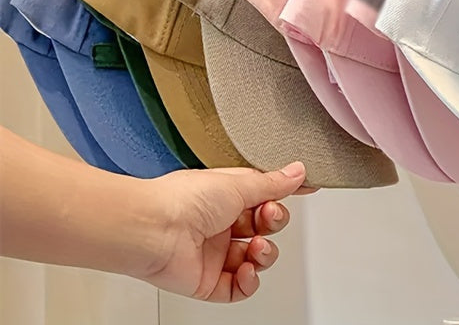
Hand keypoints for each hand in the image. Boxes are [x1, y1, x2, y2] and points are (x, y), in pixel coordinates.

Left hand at [139, 161, 308, 301]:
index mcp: (225, 195)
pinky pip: (238, 287)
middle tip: (269, 217)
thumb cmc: (184, 199)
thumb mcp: (239, 183)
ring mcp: (215, 253)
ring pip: (256, 258)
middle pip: (264, 227)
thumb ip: (273, 183)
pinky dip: (249, 281)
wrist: (153, 230)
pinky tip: (248, 269)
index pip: (263, 195)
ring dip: (264, 253)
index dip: (282, 195)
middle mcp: (220, 222)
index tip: (304, 191)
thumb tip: (298, 172)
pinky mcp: (207, 281)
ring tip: (256, 246)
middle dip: (274, 222)